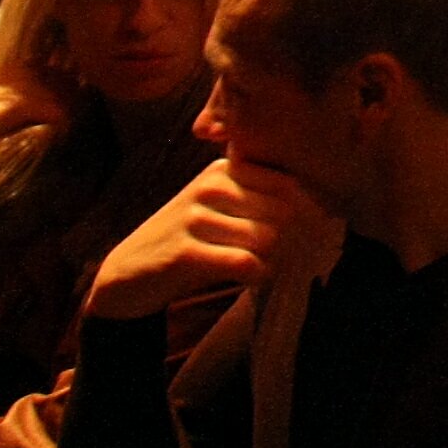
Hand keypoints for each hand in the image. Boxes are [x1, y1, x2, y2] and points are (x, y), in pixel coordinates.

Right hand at [83, 159, 338, 320]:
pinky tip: (250, 278)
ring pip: (266, 237)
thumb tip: (319, 210)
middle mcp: (210, 186)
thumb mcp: (220, 209)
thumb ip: (259, 200)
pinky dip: (256, 275)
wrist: (128, 274)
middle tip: (284, 256)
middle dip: (290, 238)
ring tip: (260, 267)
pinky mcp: (185, 251)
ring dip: (271, 259)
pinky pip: (244, 262)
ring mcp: (195, 216)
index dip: (307, 211)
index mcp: (223, 169)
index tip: (311, 232)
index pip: (288, 184)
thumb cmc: (188, 241)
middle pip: (282, 211)